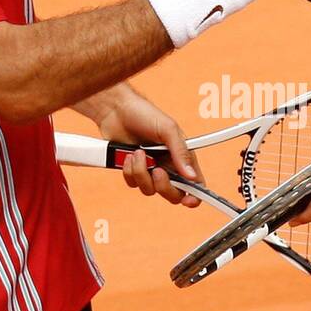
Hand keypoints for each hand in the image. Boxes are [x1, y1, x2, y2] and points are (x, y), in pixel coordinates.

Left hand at [92, 84, 204, 207]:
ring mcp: (150, 170)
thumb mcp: (168, 129)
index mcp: (182, 157)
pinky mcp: (133, 171)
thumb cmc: (145, 114)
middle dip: (163, 186)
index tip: (189, 200)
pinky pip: (133, 184)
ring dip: (141, 172)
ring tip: (137, 153)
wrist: (116, 110)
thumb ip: (181, 152)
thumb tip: (192, 176)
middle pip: (173, 194)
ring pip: (149, 190)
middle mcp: (168, 166)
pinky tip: (128, 156)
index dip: (195, 196)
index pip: (195, 183)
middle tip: (157, 171)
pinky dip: (129, 171)